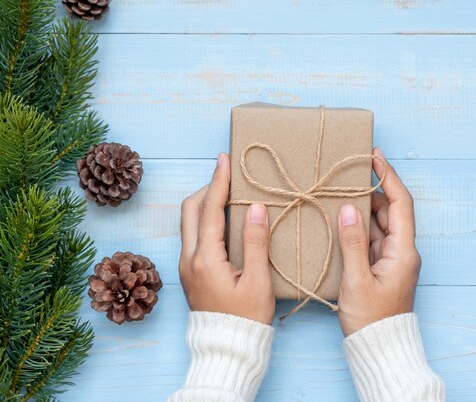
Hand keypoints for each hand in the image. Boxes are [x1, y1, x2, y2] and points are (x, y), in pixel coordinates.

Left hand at [179, 152, 274, 324]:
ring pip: (189, 222)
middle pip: (191, 210)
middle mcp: (189, 259)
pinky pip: (193, 235)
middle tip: (227, 174)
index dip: (219, 181)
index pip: (210, 210)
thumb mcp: (257, 281)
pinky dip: (205, 219)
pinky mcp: (190, 273)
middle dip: (208, 187)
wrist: (227, 348)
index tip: (225, 159)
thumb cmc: (247, 319)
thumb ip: (255, 242)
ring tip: (227, 192)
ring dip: (205, 202)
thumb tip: (254, 207)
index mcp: (205, 259)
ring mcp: (187, 266)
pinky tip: (224, 219)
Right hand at [337, 148, 420, 335]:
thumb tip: (348, 209)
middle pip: (390, 210)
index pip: (400, 203)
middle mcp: (402, 251)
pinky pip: (372, 239)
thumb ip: (353, 243)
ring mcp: (392, 259)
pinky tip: (342, 219)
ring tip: (342, 190)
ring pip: (380, 224)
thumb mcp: (357, 280)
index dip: (388, 177)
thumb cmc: (371, 320)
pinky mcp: (381, 267)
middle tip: (351, 170)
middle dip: (373, 188)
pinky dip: (358, 227)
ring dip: (364, 207)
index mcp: (404, 252)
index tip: (374, 157)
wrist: (380, 349)